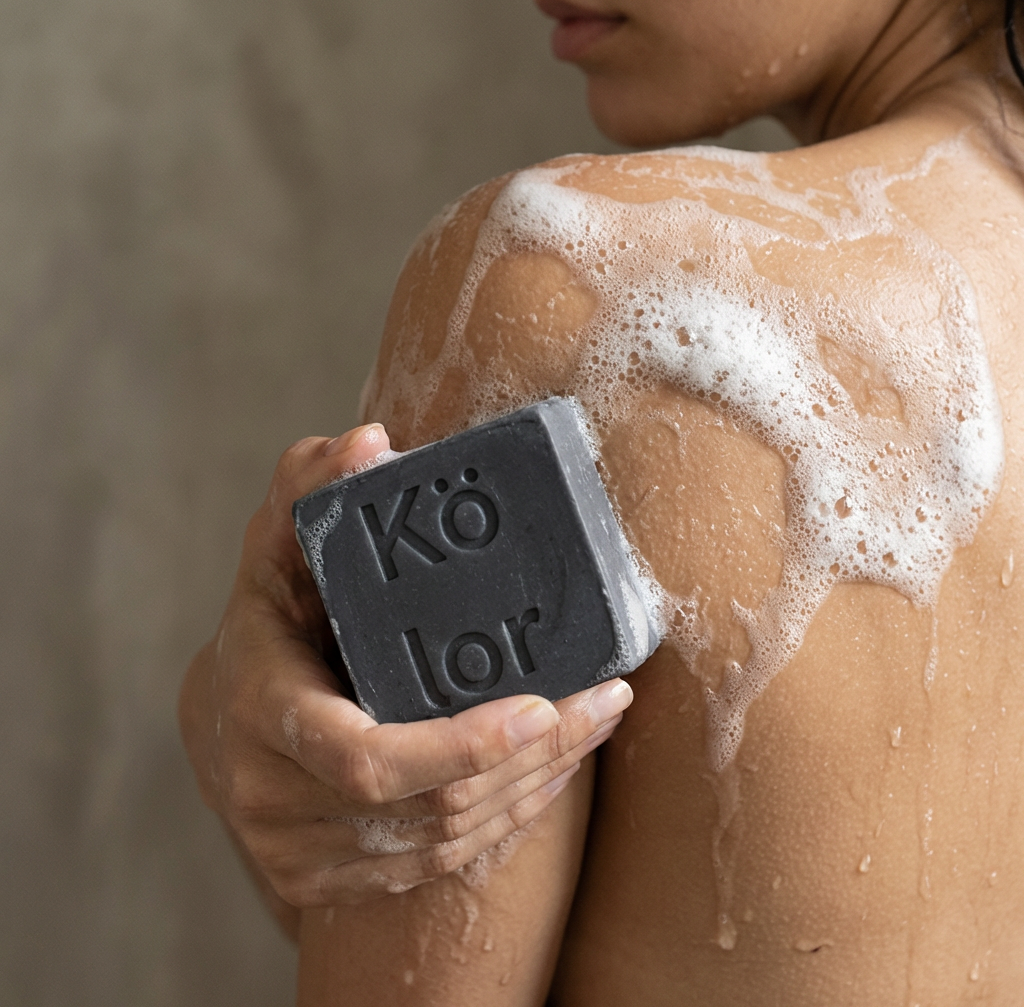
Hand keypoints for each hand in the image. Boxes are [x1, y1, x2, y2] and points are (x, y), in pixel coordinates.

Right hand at [178, 423, 632, 920]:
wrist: (225, 721)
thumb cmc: (268, 620)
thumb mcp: (278, 548)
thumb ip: (310, 488)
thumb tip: (369, 442)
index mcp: (264, 712)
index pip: (364, 758)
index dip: (456, 745)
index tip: (541, 709)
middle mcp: (275, 796)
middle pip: (429, 804)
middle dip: (529, 759)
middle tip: (603, 702)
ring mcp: (302, 851)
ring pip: (445, 840)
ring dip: (533, 787)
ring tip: (594, 726)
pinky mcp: (330, 877)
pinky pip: (439, 864)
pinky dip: (506, 818)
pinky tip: (550, 771)